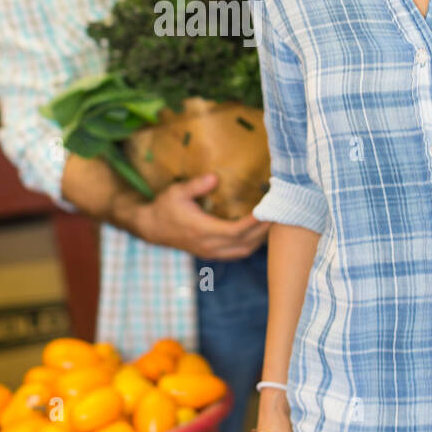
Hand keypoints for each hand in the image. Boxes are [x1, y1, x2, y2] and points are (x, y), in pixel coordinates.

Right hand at [139, 174, 269, 257]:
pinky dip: (251, 244)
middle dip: (264, 231)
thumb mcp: (177, 192)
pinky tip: (258, 232)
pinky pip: (237, 253)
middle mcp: (209, 245)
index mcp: (202, 230)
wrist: (152, 228)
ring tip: (272, 223)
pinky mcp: (211, 253)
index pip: (235, 231)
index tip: (267, 211)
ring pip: (243, 251)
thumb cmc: (165, 207)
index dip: (254, 223)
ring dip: (260, 240)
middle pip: (245, 243)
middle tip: (279, 214)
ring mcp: (210, 252)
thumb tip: (215, 177)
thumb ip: (196, 185)